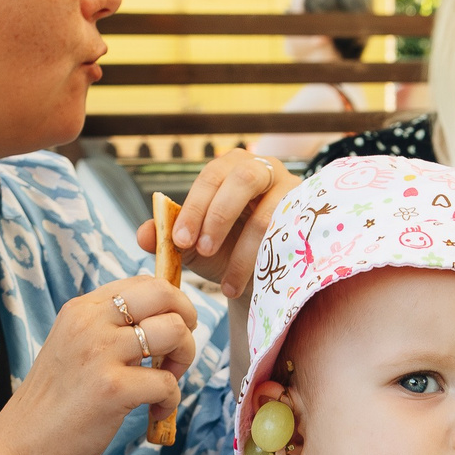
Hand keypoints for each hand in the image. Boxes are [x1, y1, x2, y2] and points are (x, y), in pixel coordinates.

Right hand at [0, 278, 196, 454]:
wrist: (17, 449)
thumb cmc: (51, 407)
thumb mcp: (72, 349)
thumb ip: (106, 331)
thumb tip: (159, 322)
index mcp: (81, 310)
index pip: (144, 283)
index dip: (171, 305)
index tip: (168, 334)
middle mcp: (90, 322)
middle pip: (164, 294)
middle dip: (186, 322)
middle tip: (176, 354)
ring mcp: (101, 353)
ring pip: (174, 333)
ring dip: (183, 361)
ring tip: (163, 386)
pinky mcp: (113, 389)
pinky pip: (168, 382)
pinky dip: (170, 401)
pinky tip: (153, 413)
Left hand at [137, 149, 295, 296]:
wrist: (261, 276)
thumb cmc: (226, 251)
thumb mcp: (194, 245)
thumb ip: (167, 238)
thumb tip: (143, 235)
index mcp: (230, 167)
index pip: (211, 176)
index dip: (194, 207)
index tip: (179, 241)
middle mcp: (264, 169)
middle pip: (242, 179)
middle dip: (218, 217)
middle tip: (201, 252)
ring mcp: (292, 190)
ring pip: (268, 213)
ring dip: (243, 251)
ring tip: (226, 286)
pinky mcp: (311, 219)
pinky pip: (290, 237)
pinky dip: (268, 262)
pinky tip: (253, 285)